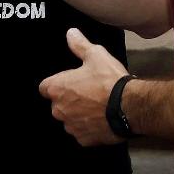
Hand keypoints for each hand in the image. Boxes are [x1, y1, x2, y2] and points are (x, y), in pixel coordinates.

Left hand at [39, 28, 128, 146]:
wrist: (129, 107)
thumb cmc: (109, 79)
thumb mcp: (96, 55)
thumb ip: (79, 45)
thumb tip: (70, 33)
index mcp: (57, 89)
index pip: (44, 87)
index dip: (56, 84)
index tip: (69, 82)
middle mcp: (58, 110)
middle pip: (57, 104)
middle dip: (68, 100)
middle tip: (87, 93)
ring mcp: (70, 127)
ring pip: (69, 120)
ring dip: (78, 115)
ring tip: (96, 107)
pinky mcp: (84, 140)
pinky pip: (82, 133)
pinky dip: (89, 128)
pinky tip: (101, 120)